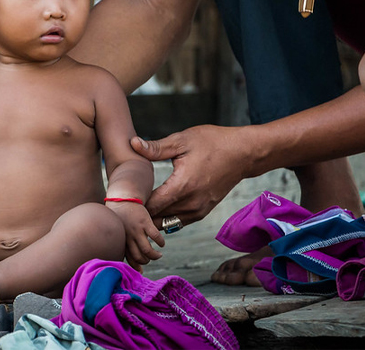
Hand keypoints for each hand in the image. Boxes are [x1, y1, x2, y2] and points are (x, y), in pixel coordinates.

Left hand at [106, 201, 163, 271]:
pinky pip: (155, 236)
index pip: (129, 259)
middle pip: (139, 257)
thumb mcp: (119, 232)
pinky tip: (162, 244)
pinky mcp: (145, 222)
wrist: (122, 199)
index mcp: (122, 240)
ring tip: (158, 255)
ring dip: (155, 256)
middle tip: (151, 259)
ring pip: (147, 250)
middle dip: (146, 261)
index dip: (137, 267)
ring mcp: (137, 230)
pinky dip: (161, 242)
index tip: (142, 270)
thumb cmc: (120, 217)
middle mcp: (129, 237)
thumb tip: (130, 258)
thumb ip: (124, 244)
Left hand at [131, 125, 249, 224]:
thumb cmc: (212, 142)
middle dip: (140, 213)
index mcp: (182, 186)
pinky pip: (177, 222)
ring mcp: (198, 211)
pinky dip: (164, 217)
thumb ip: (156, 147)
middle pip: (156, 218)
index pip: (150, 206)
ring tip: (136, 206)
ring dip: (151, 218)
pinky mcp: (202, 212)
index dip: (134, 203)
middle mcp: (190, 204)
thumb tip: (132, 143)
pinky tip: (154, 207)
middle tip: (124, 204)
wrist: (243, 153)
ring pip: (166, 223)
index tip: (121, 197)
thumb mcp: (182, 140)